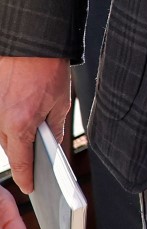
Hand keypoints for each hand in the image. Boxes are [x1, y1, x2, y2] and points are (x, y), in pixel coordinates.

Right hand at [0, 57, 68, 195]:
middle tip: (36, 165)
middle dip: (22, 156)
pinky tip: (20, 118)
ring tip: (31, 137)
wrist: (30, 41)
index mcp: (20, 124)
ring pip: (1, 134)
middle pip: (10, 149)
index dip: (26, 178)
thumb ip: (54, 128)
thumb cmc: (46, 68)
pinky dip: (7, 122)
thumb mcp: (60, 101)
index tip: (30, 188)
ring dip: (14, 137)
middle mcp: (0, 120)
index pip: (20, 162)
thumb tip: (52, 146)